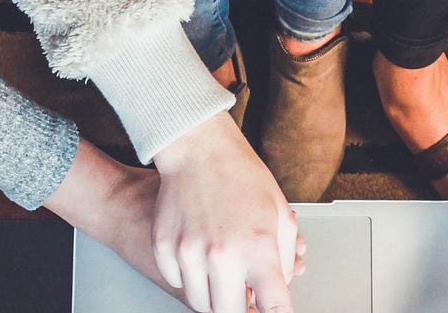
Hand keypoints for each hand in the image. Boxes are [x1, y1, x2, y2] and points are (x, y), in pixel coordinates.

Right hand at [152, 113, 300, 312]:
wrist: (199, 150)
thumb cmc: (241, 176)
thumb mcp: (280, 215)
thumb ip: (283, 259)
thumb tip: (277, 287)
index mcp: (257, 248)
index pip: (274, 306)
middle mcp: (221, 256)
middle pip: (231, 312)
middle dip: (242, 307)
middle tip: (246, 295)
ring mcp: (189, 253)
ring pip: (202, 304)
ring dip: (215, 297)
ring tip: (223, 276)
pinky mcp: (165, 248)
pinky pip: (177, 283)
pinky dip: (190, 279)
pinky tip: (200, 259)